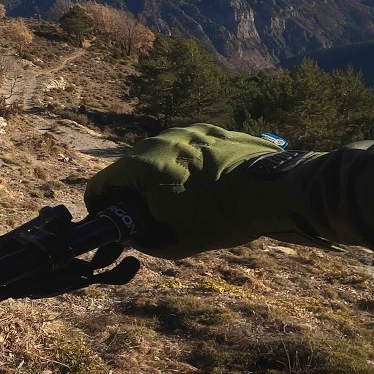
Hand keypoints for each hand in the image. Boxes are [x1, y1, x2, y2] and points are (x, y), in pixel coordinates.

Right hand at [85, 124, 284, 258]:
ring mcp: (185, 132)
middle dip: (133, 193)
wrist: (273, 193)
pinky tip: (208, 186)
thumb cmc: (220, 218)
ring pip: (159, 157)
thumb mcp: (173, 242)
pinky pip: (187, 150)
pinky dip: (189, 167)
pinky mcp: (211, 130)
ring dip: (162, 178)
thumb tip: (133, 236)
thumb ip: (142, 240)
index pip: (99, 185)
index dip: (99, 207)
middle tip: (150, 217)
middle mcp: (156, 142)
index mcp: (139, 166)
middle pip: (129, 170)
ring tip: (186, 201)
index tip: (111, 222)